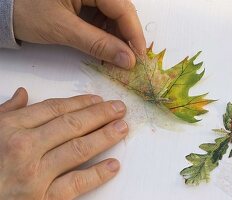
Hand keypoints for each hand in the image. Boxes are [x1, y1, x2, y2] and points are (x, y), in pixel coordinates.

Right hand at [0, 88, 128, 199]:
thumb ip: (6, 113)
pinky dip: (97, 174)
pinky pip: (75, 184)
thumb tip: (22, 94)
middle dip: (99, 115)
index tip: (98, 100)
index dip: (80, 103)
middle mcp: (24, 148)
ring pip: (78, 149)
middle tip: (119, 109)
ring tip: (122, 128)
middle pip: (71, 125)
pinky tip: (113, 165)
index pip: (54, 109)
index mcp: (11, 129)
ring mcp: (35, 174)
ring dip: (104, 137)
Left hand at [13, 0, 145, 68]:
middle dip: (126, 36)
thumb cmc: (26, 11)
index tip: (139, 56)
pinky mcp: (85, 0)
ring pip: (114, 15)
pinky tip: (106, 46)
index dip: (134, 34)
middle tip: (129, 60)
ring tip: (116, 56)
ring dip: (117, 36)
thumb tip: (127, 60)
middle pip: (121, 11)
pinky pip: (103, 16)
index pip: (122, 8)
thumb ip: (98, 44)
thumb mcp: (64, 29)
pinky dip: (106, 33)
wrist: (5, 8)